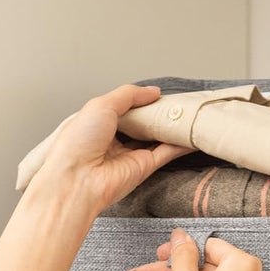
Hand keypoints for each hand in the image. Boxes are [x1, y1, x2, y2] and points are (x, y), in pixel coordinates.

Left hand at [27, 84, 189, 217]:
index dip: (143, 100)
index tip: (160, 93)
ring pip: (158, 137)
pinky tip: (192, 134)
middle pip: (144, 123)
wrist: (77, 178)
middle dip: (160, 113)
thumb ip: (129, 95)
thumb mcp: (101, 104)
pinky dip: (180, 144)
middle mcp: (116, 139)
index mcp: (101, 122)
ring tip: (189, 114)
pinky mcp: (144, 168)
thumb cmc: (79, 142)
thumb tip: (153, 92)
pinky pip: (166, 153)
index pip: (127, 108)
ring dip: (172, 127)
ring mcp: (131, 154)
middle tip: (177, 102)